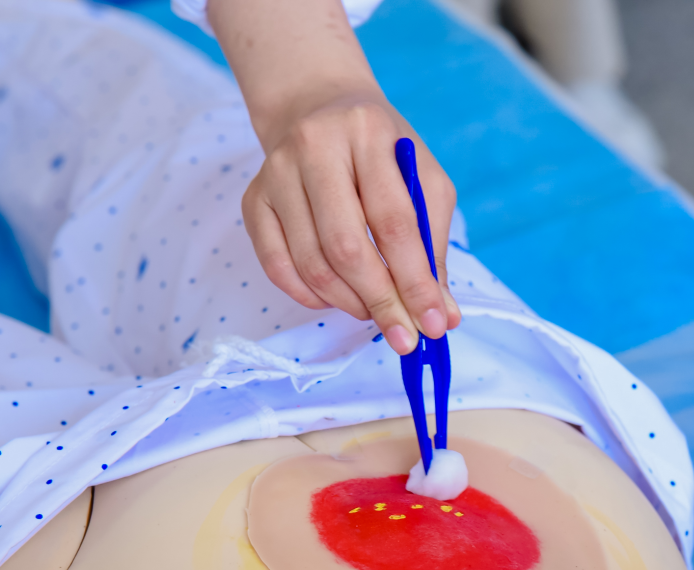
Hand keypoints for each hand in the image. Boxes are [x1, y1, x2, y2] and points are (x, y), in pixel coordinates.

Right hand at [207, 0, 459, 354]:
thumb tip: (441, 315)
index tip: (432, 325)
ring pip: (311, 263)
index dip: (415, 281)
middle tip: (404, 336)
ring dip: (348, 302)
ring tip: (375, 311)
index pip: (394, 222)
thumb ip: (433, 247)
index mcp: (369, 133)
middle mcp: (315, 146)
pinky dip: (311, 295)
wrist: (317, 109)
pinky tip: (337, 298)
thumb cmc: (382, 152)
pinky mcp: (253, 199)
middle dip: (381, 302)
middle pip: (346, 247)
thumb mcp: (422, 182)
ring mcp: (275, 173)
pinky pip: (277, 266)